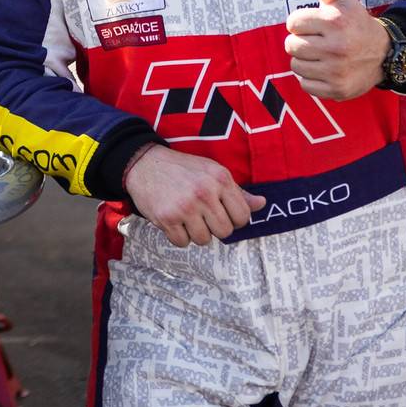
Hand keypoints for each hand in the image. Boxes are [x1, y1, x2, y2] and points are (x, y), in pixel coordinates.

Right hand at [122, 145, 265, 247]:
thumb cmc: (182, 168)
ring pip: (204, 240)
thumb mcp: (212, 171)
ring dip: (195, 233)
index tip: (221, 214)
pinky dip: (178, 236)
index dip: (234, 220)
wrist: (144, 163)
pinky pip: (182, 243)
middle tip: (202, 216)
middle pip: (225, 232)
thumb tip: (261, 204)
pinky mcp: (167, 218)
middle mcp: (205, 192)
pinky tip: (173, 220)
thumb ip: (236, 191)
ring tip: (186, 217)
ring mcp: (185, 206)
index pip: (243, 216)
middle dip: (214, 228)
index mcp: (220, 179)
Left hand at [284, 0, 389, 100]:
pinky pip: (304, 84)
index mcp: (335, 22)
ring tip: (319, 55)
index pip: (292, 23)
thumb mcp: (344, 2)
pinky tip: (323, 70)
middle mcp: (336, 47)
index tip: (312, 25)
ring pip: (295, 65)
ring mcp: (336, 70)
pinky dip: (310, 78)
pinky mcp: (337, 89)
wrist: (385, 54)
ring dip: (303, 60)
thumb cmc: (357, 24)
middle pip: (291, 45)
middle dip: (299, 41)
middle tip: (314, 41)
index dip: (299, 23)